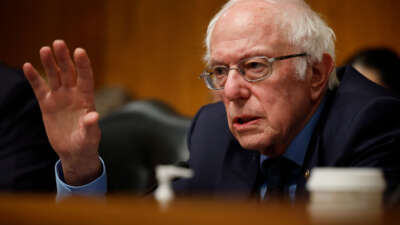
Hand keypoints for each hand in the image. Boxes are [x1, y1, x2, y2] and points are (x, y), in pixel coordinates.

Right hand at [23, 40, 100, 185]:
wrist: (74, 151)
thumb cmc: (86, 143)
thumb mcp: (90, 136)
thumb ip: (91, 126)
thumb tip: (93, 116)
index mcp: (87, 99)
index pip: (86, 78)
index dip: (83, 65)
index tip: (79, 51)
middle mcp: (73, 94)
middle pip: (68, 72)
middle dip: (64, 58)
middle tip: (59, 43)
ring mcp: (60, 98)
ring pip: (54, 76)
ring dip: (49, 63)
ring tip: (44, 49)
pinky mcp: (47, 104)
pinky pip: (39, 88)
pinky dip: (34, 78)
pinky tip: (27, 66)